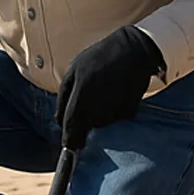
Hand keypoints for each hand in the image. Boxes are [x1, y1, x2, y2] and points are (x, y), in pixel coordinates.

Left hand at [55, 25, 164, 149]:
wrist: (134, 49)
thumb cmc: (100, 57)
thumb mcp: (74, 69)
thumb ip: (64, 95)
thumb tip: (59, 121)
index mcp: (82, 90)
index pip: (71, 122)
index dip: (69, 137)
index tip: (68, 145)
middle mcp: (98, 101)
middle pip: (86, 126)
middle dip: (83, 126)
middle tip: (86, 113)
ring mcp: (115, 107)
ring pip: (101, 124)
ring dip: (98, 117)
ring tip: (101, 96)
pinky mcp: (129, 110)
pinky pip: (116, 119)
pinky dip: (113, 112)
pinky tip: (114, 96)